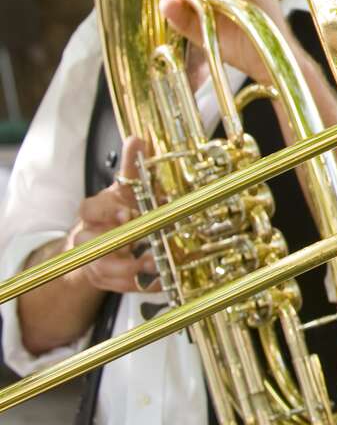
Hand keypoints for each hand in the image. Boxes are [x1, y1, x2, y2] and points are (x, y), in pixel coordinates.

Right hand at [62, 136, 158, 295]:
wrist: (100, 242)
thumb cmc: (119, 211)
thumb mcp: (126, 189)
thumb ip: (132, 167)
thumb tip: (138, 138)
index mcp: (94, 212)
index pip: (90, 209)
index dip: (108, 212)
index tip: (129, 213)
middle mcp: (88, 236)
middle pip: (92, 243)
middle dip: (119, 247)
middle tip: (145, 246)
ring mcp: (92, 260)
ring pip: (103, 269)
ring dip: (131, 270)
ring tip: (155, 265)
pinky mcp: (102, 279)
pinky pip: (118, 287)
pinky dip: (140, 285)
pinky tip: (160, 282)